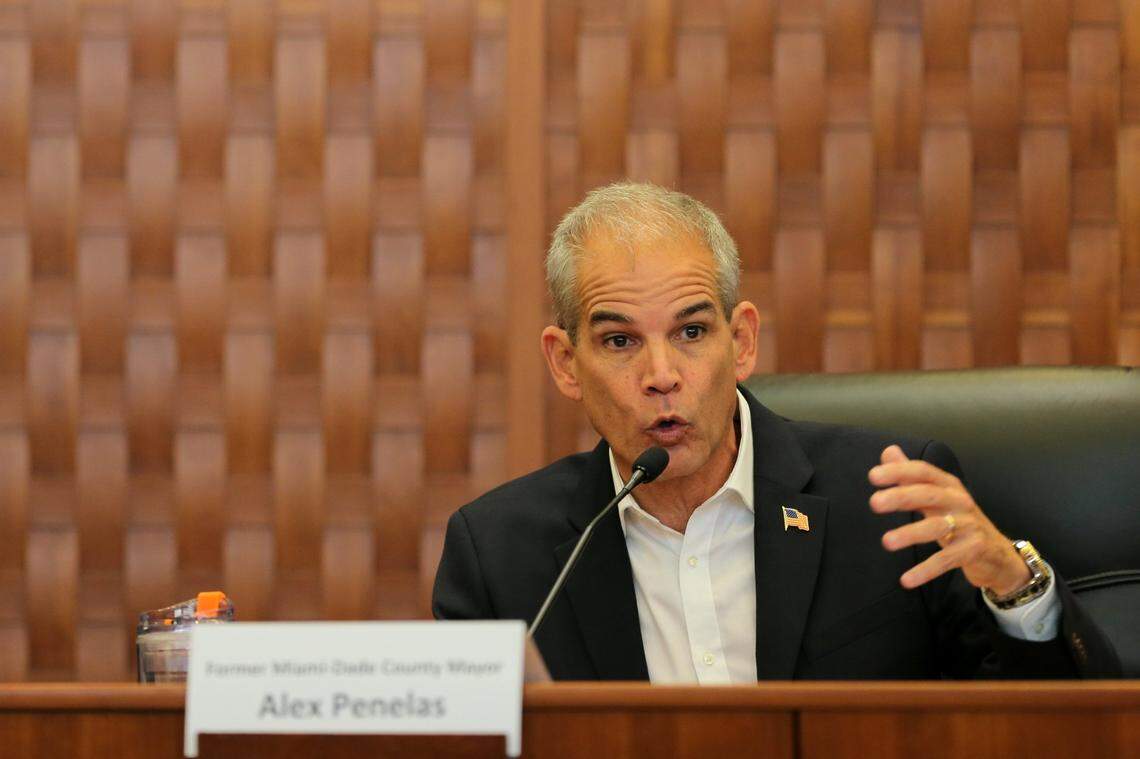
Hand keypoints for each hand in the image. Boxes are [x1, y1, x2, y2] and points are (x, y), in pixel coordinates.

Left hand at [869, 445, 1029, 594]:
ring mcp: (969, 525)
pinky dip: (926, 570)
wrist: (998, 554)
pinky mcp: (974, 550)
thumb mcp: (936, 496)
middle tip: (874, 503)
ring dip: (910, 534)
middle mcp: (959, 501)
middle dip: (901, 496)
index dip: (899, 471)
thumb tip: (888, 451)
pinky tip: (906, 579)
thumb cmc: (959, 521)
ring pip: (937, 527)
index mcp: (948, 485)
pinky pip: (947, 559)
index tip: (873, 476)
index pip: (923, 472)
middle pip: (928, 494)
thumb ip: (910, 476)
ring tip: (886, 542)